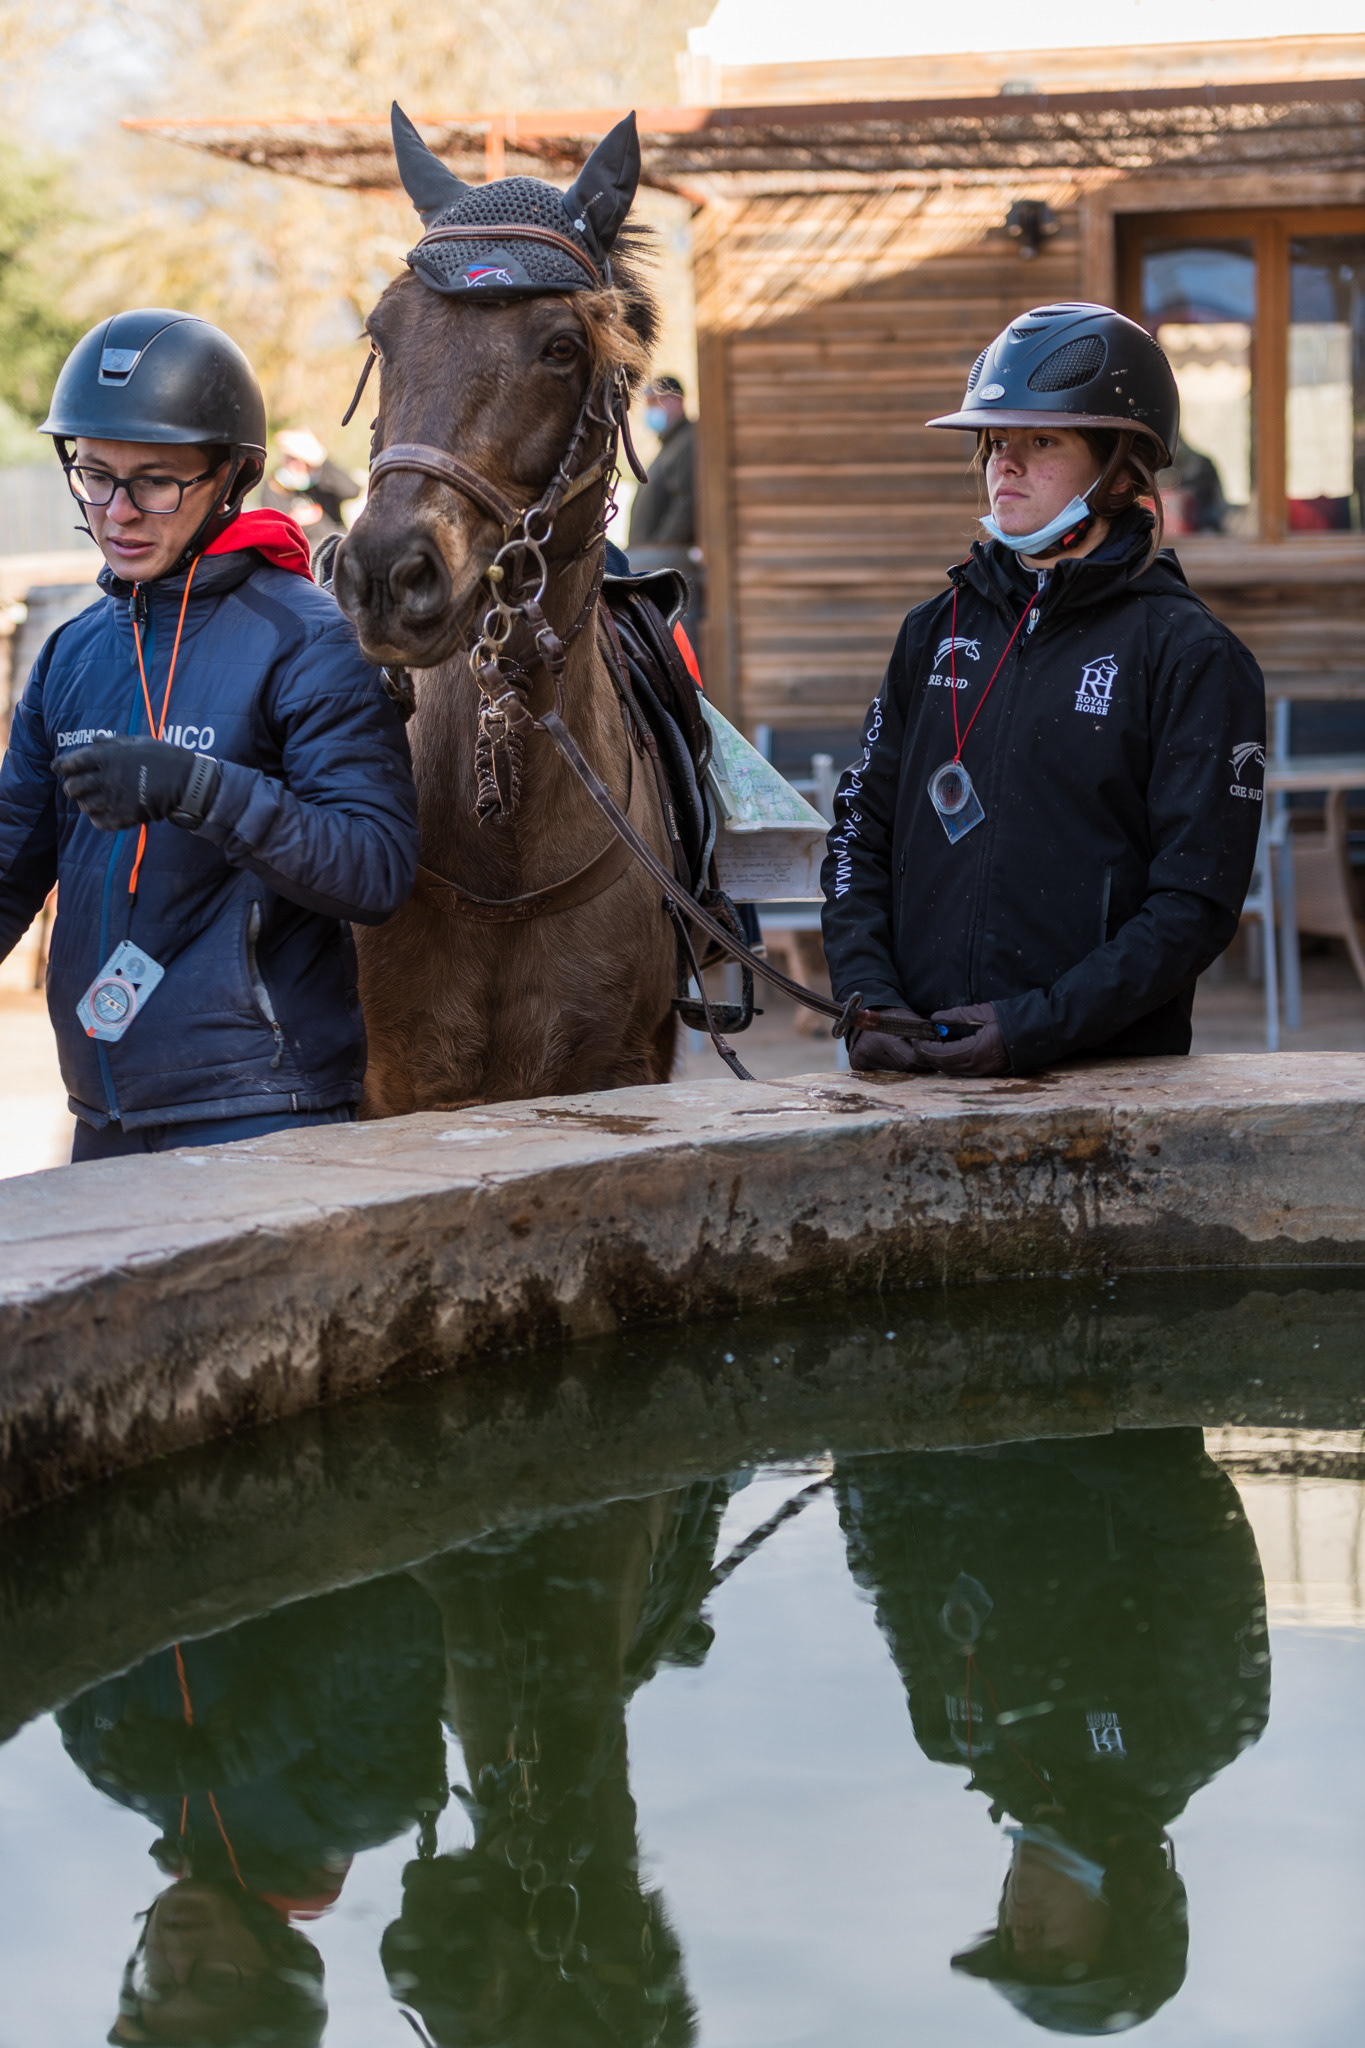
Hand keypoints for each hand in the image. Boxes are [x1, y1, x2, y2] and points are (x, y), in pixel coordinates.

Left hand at [54, 736, 218, 832]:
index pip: (72, 762)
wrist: (187, 781)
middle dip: (71, 788)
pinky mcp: (126, 815)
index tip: (58, 768)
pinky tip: (101, 816)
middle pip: (73, 787)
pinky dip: (97, 820)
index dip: (61, 766)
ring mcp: (116, 798)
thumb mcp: (138, 741)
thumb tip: (94, 740)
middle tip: (75, 789)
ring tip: (91, 802)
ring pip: (84, 806)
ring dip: (85, 804)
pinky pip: (100, 823)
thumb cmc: (164, 757)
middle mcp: (108, 777)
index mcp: (109, 756)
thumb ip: (113, 743)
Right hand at [848, 1013, 933, 1073]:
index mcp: (883, 1038)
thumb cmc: (891, 1017)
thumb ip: (924, 1032)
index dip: (925, 1060)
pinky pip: (883, 1072)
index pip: (911, 1060)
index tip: (932, 1057)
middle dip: (918, 1066)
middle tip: (927, 1061)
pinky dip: (893, 1068)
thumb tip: (939, 1045)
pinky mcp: (857, 1065)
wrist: (866, 1017)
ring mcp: (862, 1059)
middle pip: (903, 1069)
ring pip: (895, 1072)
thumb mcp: (908, 1019)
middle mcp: (870, 1051)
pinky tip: (894, 1059)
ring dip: (906, 1067)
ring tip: (909, 1056)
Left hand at [915, 1002, 1009, 1076]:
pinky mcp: (987, 1072)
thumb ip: (955, 1016)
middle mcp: (976, 1066)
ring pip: (952, 1071)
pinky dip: (950, 1064)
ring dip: (939, 1061)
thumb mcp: (980, 1013)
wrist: (1034, 1032)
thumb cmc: (1008, 1020)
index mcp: (973, 1051)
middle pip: (943, 1066)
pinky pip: (962, 1072)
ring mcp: (982, 1072)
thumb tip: (935, 1018)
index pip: (940, 1054)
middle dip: (928, 1055)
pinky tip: (947, 1053)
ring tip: (931, 1046)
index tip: (917, 1038)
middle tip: (920, 1042)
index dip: (925, 1047)